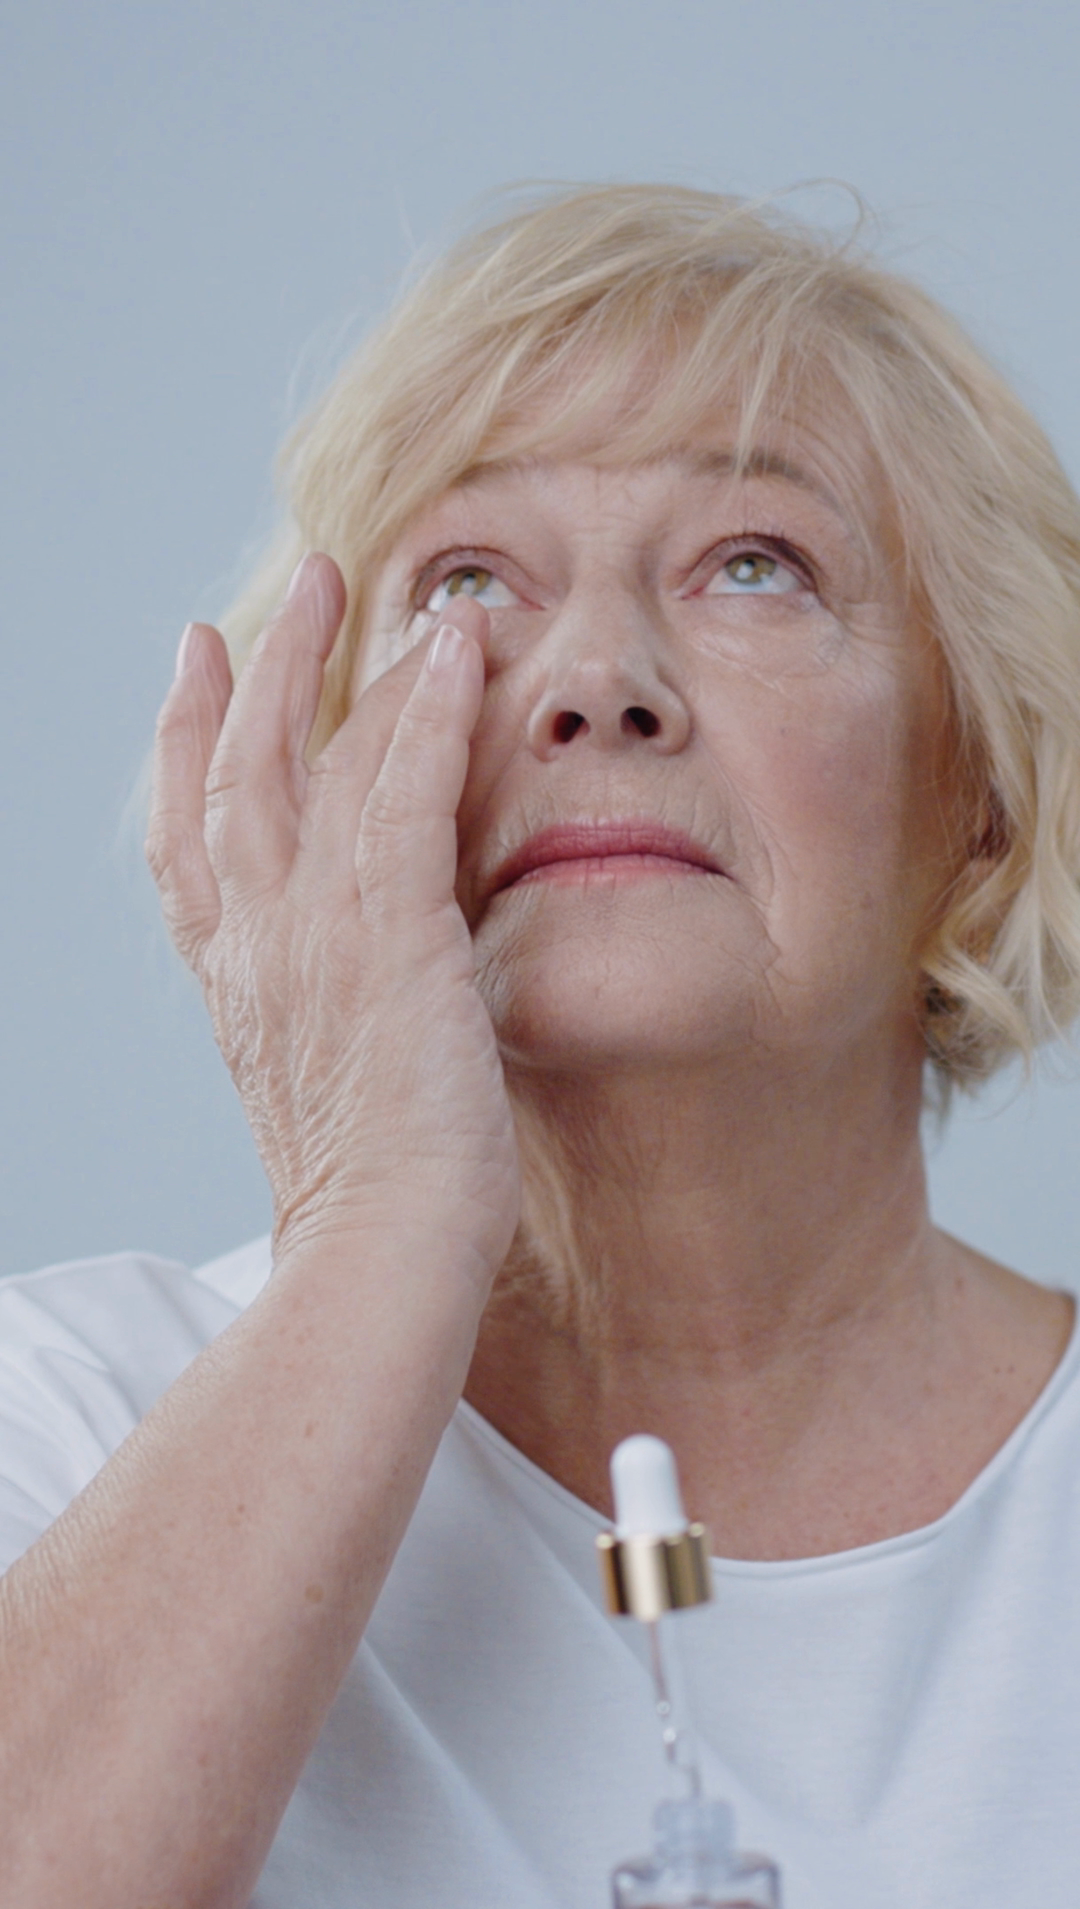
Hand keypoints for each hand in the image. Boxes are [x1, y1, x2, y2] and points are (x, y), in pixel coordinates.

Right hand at [146, 554, 520, 1288]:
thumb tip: (367, 995)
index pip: (191, 841)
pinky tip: (452, 651)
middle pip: (236, 772)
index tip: (196, 668)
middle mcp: (259, 946)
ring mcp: (316, 938)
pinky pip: (404, 798)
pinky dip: (425, 715)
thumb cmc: (375, 1204)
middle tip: (295, 585)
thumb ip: (331, 1020)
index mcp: (239, 984)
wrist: (383, 1260)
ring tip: (367, 587)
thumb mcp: (326, 1094)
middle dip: (260, 671)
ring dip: (342, 663)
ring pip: (314, 765)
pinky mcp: (392, 941)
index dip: (183, 743)